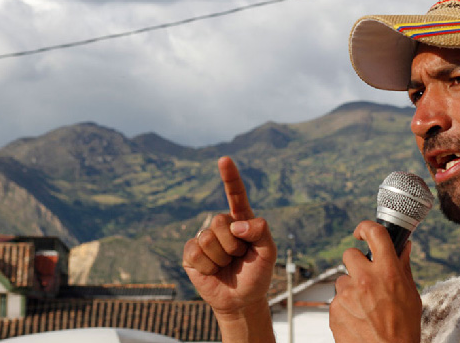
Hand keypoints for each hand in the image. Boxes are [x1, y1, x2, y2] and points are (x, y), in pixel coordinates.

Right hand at [182, 157, 276, 341]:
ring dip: (221, 258)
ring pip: (208, 238)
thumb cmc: (257, 274)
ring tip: (227, 265)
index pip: (235, 195)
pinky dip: (207, 266)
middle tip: (238, 257)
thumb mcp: (268, 252)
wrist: (241, 300)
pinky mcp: (191, 253)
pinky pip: (195, 252)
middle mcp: (222, 226)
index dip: (229, 177)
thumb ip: (261, 232)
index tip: (224, 159)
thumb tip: (236, 225)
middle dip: (232, 244)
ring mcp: (205, 238)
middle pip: (219, 221)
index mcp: (241, 220)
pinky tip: (213, 271)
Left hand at [329, 220, 421, 342]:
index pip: (375, 233)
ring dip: (351, 289)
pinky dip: (345, 307)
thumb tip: (404, 246)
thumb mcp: (411, 295)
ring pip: (342, 280)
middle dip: (356, 263)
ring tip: (366, 307)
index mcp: (388, 273)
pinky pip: (336, 300)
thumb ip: (403, 267)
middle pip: (350, 254)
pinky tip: (358, 318)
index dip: (366, 227)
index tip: (362, 231)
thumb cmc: (403, 329)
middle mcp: (365, 279)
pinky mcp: (334, 309)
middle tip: (366, 278)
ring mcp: (347, 294)